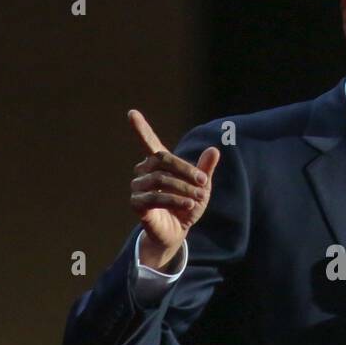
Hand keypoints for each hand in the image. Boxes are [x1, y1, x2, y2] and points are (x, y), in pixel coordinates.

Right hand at [127, 109, 220, 268]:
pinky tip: (189, 204)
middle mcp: (144, 172)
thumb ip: (205, 169)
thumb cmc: (187, 206)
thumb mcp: (201, 187)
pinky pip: (155, 197)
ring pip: (160, 179)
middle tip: (204, 182)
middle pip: (162, 159)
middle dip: (186, 170)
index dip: (140, 128)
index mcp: (158, 163)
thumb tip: (214, 150)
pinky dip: (175, 200)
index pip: (148, 142)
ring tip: (198, 198)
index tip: (131, 113)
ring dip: (183, 188)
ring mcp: (138, 187)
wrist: (178, 232)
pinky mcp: (137, 204)